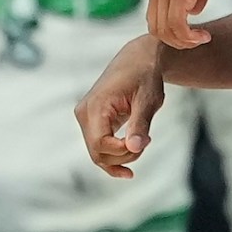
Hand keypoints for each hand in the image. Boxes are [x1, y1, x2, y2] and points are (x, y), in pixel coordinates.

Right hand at [76, 34, 166, 178]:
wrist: (137, 60)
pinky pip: (98, 147)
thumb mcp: (148, 100)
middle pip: (97, 152)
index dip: (122, 152)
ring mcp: (85, 118)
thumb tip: (135, 148)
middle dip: (123, 156)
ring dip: (120, 156)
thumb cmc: (144, 77)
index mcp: (96, 106)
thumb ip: (140, 125)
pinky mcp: (90, 121)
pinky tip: (127, 171)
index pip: (101, 144)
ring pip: (97, 153)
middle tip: (146, 142)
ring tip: (142, 142)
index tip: (145, 142)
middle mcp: (84, 113)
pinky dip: (113, 158)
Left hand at [146, 0, 231, 49]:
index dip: (170, 31)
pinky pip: (177, 23)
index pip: (155, 16)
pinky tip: (202, 35)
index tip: (190, 33)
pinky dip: (188, 36)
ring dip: (183, 41)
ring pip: (164, 29)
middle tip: (195, 42)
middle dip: (175, 41)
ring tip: (201, 40)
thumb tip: (194, 11)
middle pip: (155, 27)